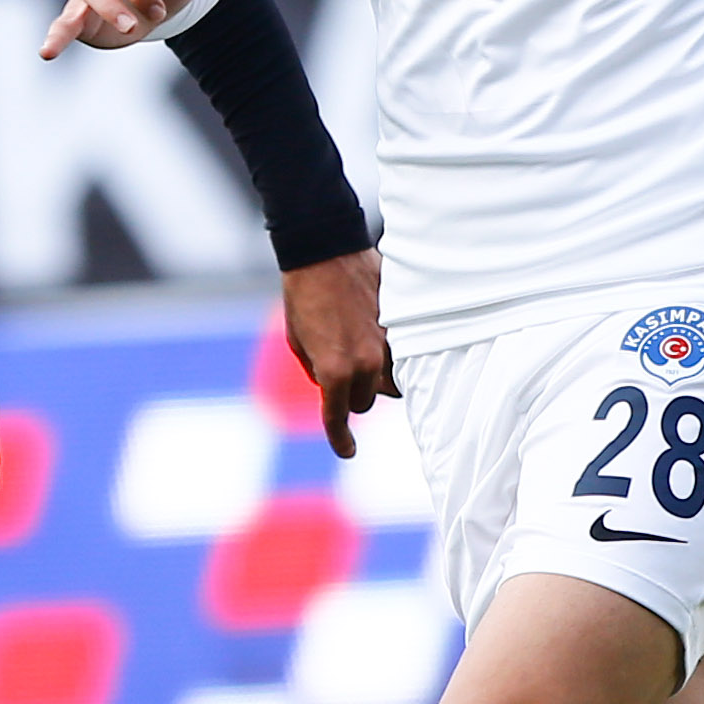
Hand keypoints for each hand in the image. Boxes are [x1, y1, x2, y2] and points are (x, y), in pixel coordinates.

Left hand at [280, 247, 396, 457]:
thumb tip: (334, 385)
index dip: (340, 440)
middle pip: (366, 402)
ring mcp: (388, 345)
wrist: (325, 252)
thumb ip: (318, 371)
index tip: (347, 451)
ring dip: (378, 379)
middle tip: (342, 374)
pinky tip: (384, 341)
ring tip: (367, 359)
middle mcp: (365, 364)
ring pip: (392, 383)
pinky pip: (404, 356)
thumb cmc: (303, 296)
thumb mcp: (299, 342)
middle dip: (354, 395)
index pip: (339, 418)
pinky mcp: (401, 326)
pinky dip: (395, 356)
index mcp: (334, 371)